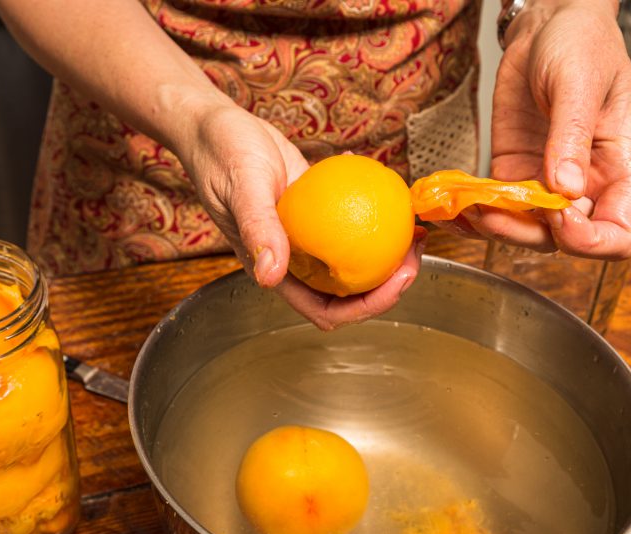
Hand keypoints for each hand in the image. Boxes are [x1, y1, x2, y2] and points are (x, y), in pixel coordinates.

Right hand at [177, 103, 424, 329]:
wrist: (215, 126)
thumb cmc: (219, 155)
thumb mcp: (242, 188)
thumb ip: (257, 230)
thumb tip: (269, 276)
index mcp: (276, 271)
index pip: (326, 309)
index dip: (365, 308)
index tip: (396, 282)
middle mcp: (294, 261)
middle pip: (349, 292)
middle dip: (388, 284)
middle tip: (416, 252)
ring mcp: (308, 237)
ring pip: (354, 259)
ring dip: (387, 253)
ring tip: (416, 230)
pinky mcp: (316, 211)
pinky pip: (352, 220)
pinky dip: (375, 213)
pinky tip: (392, 193)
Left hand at [453, 0, 630, 258]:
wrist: (547, 25)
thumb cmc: (583, 44)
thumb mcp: (579, 83)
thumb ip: (572, 135)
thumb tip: (565, 188)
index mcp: (621, 168)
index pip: (618, 235)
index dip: (589, 241)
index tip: (560, 215)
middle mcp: (587, 185)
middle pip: (565, 242)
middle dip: (528, 234)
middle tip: (495, 212)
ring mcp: (548, 183)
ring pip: (526, 231)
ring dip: (496, 227)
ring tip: (469, 208)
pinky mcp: (515, 174)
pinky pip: (499, 208)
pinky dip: (476, 214)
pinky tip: (454, 209)